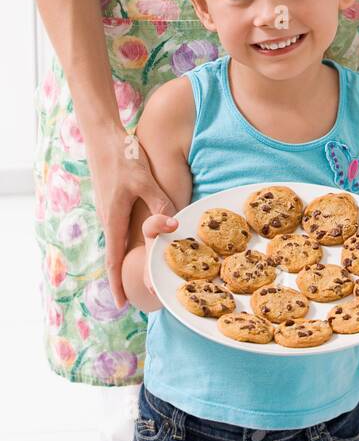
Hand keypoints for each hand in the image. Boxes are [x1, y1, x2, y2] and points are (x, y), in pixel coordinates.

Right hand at [87, 124, 178, 307]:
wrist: (103, 137)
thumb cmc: (123, 157)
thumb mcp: (143, 179)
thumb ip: (158, 202)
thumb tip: (173, 225)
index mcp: (113, 218)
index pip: (114, 259)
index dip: (117, 283)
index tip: (121, 304)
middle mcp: (108, 219)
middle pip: (115, 256)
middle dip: (122, 278)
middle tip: (135, 298)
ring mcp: (108, 211)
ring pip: (117, 243)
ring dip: (124, 262)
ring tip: (136, 278)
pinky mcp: (112, 202)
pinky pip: (118, 230)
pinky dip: (125, 245)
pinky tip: (136, 247)